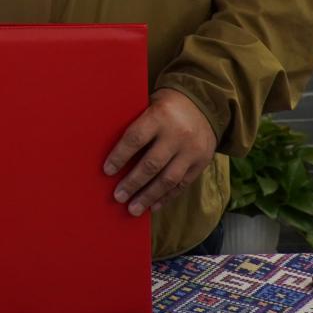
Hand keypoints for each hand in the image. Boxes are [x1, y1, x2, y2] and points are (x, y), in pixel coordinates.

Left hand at [102, 88, 217, 216]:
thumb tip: (112, 152)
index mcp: (159, 116)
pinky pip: (182, 184)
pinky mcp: (202, 162)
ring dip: (148, 196)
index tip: (107, 171)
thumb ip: (137, 125)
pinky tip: (152, 206)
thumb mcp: (150, 105)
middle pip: (151, 164)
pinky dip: (166, 197)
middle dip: (133, 183)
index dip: (120, 156)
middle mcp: (177, 134)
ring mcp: (191, 150)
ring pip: (168, 179)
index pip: (135, 139)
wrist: (205, 104)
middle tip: (118, 196)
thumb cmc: (166, 106)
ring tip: (133, 209)